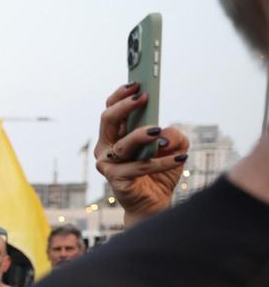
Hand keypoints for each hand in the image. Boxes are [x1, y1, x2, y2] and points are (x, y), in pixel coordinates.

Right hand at [94, 82, 189, 224]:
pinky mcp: (116, 179)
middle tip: (143, 97)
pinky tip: (180, 158)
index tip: (136, 84)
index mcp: (116, 134)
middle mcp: (107, 147)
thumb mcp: (175, 146)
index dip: (120, 95)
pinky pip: (139, 167)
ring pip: (123, 144)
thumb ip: (173, 135)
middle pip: (108, 120)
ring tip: (158, 131)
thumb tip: (164, 136)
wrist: (154, 202)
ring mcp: (108, 164)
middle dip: (124, 106)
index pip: (111, 108)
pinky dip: (161, 162)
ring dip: (140, 135)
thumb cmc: (159, 171)